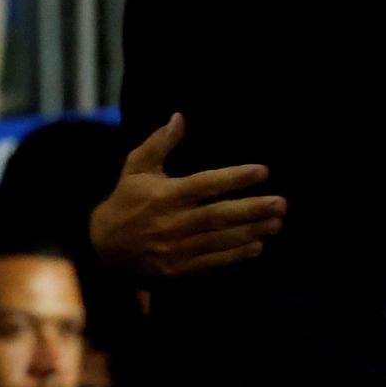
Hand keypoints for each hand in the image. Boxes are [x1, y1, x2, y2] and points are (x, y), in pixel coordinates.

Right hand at [89, 114, 285, 278]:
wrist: (103, 248)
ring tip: (277, 223)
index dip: (234, 178)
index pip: (205, 184)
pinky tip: (258, 246)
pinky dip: (235, 255)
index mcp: (166, 195)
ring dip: (251, 231)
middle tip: (282, 203)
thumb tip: (179, 117)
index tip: (263, 171)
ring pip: (219, 239)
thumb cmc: (126, 201)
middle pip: (218, 215)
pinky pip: (211, 262)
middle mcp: (172, 222)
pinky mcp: (177, 269)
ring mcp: (175, 248)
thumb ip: (159, 143)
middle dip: (252, 209)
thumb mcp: (136, 168)